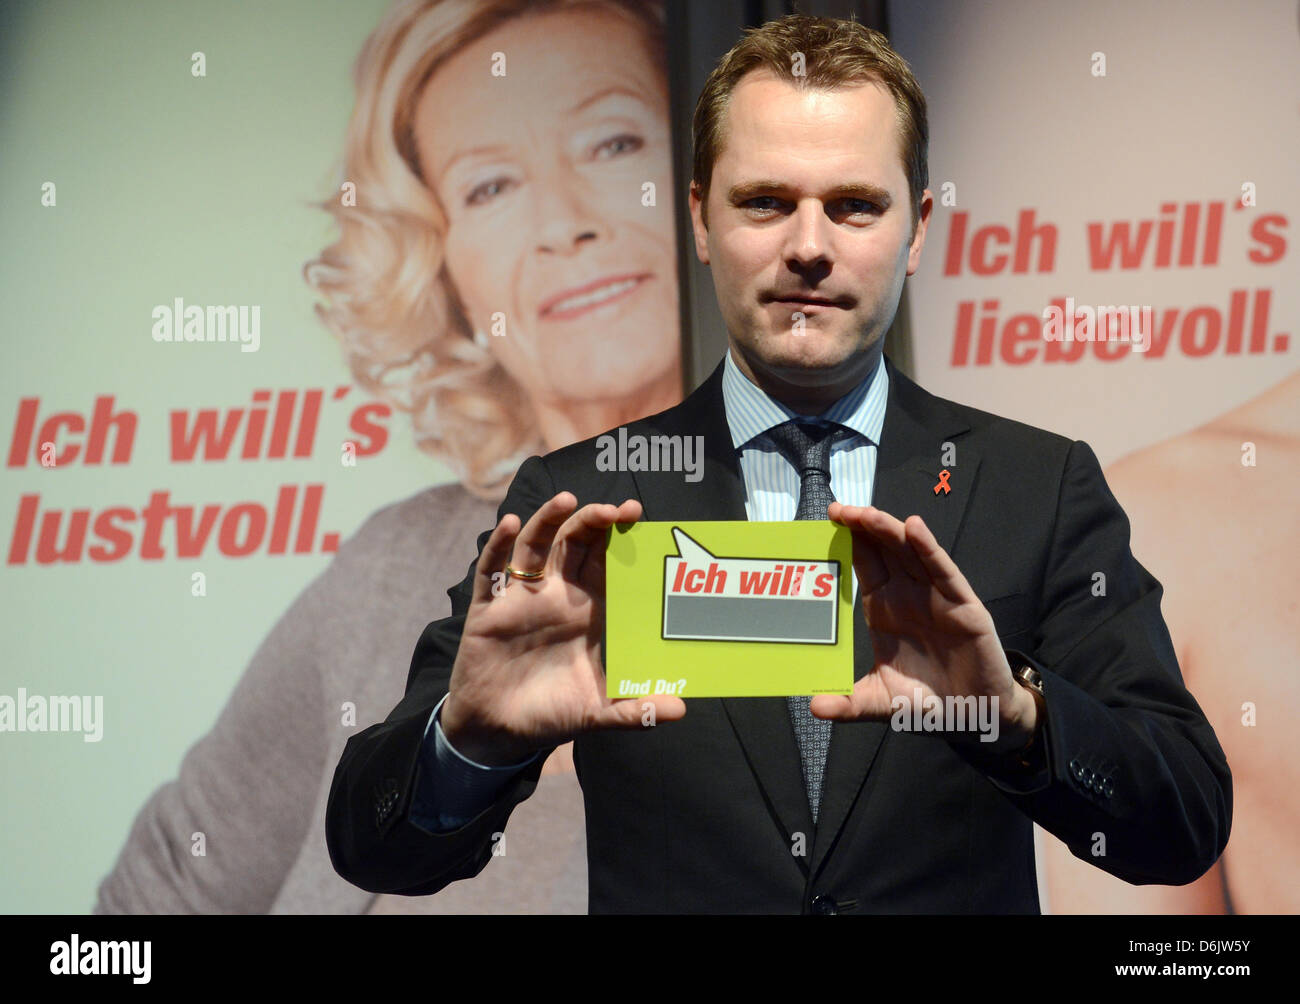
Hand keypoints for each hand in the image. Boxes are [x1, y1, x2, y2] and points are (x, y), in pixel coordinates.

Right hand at [442, 492, 685, 764]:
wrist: (500, 732)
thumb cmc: (552, 713)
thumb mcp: (598, 711)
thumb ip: (636, 709)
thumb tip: (681, 711)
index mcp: (585, 610)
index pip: (605, 562)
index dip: (619, 537)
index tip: (637, 515)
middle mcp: (556, 596)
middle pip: (574, 544)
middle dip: (592, 521)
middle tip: (615, 509)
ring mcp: (521, 599)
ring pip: (535, 547)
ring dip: (548, 520)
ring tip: (567, 501)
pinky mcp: (488, 609)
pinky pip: (492, 572)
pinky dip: (500, 546)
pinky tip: (510, 524)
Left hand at [811, 503, 1037, 750]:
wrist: (974, 716)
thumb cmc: (927, 701)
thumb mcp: (880, 701)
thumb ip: (849, 703)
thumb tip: (813, 708)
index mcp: (885, 608)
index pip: (864, 564)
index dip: (848, 540)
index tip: (826, 520)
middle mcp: (908, 595)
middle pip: (883, 550)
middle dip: (862, 527)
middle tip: (839, 509)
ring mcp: (936, 596)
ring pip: (910, 553)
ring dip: (889, 531)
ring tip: (866, 514)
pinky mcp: (963, 605)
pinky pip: (943, 571)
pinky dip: (929, 549)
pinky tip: (914, 529)